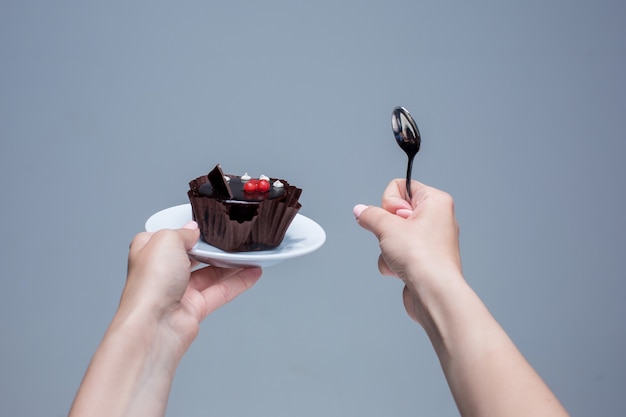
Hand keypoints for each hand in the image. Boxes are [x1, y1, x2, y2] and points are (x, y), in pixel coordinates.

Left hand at [121, 221, 261, 352]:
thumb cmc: (150, 284)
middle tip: (234, 239)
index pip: (170, 236)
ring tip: (250, 254)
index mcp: (149, 252)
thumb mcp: (165, 240)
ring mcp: (179, 291)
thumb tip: (194, 230)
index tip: (208, 224)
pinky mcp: (194, 308)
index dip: (188, 230)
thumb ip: (183, 232)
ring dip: (231, 264)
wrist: (154, 325)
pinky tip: (252, 273)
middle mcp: (162, 272)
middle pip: (193, 255)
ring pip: (210, 274)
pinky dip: (238, 282)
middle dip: (213, 248)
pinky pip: (221, 292)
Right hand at [353, 179, 461, 324]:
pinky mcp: (422, 260)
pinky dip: (393, 262)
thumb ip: (370, 215)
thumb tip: (360, 210)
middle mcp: (436, 219)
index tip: (395, 217)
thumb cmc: (423, 257)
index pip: (401, 186)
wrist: (433, 293)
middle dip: (388, 228)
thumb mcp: (387, 227)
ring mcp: (429, 241)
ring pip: (393, 235)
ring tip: (399, 256)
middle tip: (397, 237)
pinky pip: (397, 253)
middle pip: (395, 212)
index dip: (391, 202)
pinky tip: (400, 270)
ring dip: (388, 248)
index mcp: (436, 202)